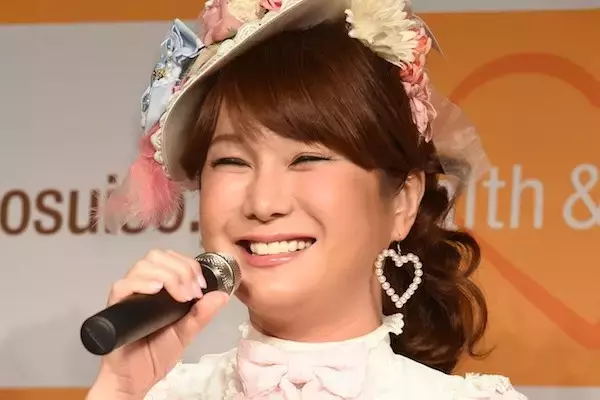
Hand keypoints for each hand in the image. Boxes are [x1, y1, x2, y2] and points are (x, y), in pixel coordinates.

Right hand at [86, 250, 228, 399]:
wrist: (137, 378)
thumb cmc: (157, 354)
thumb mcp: (187, 332)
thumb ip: (202, 314)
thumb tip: (222, 295)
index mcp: (160, 286)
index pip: (171, 258)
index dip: (188, 265)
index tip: (200, 285)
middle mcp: (142, 285)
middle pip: (157, 256)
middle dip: (180, 270)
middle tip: (191, 293)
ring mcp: (128, 295)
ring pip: (142, 266)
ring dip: (167, 276)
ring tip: (180, 298)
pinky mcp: (115, 307)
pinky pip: (122, 285)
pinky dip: (140, 283)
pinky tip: (155, 290)